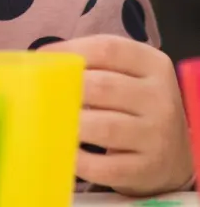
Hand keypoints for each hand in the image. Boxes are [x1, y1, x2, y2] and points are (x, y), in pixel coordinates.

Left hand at [48, 35, 192, 194]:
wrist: (176, 152)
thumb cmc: (137, 102)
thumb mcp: (130, 73)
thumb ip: (96, 62)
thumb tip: (42, 59)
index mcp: (154, 65)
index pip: (108, 49)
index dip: (70, 50)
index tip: (42, 56)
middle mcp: (160, 99)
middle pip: (103, 86)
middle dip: (68, 88)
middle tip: (43, 92)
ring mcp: (157, 137)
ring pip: (105, 127)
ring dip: (72, 123)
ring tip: (51, 120)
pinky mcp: (147, 170)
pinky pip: (106, 167)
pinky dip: (80, 160)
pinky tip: (66, 152)